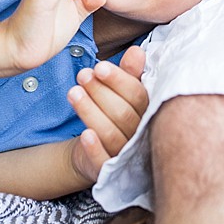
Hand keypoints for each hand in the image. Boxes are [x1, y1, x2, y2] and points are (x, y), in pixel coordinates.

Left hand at [67, 45, 148, 182]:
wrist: (97, 153)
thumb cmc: (116, 115)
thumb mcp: (124, 92)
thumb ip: (130, 74)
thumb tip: (136, 51)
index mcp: (151, 115)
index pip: (139, 97)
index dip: (119, 81)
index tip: (99, 67)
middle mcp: (143, 137)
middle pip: (124, 114)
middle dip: (101, 93)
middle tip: (82, 75)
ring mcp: (128, 157)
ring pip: (112, 135)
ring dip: (91, 113)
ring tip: (72, 92)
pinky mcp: (109, 173)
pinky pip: (104, 162)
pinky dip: (94, 149)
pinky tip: (84, 135)